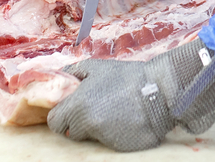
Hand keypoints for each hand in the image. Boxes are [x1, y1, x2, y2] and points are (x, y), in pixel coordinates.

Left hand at [47, 38, 214, 151]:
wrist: (159, 90)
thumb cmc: (127, 76)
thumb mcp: (97, 67)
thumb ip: (74, 73)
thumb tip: (61, 77)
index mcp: (78, 105)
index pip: (55, 122)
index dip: (62, 115)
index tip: (72, 110)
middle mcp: (88, 124)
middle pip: (71, 132)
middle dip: (79, 123)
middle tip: (96, 109)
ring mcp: (104, 137)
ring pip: (90, 138)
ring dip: (96, 128)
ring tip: (114, 113)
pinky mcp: (119, 147)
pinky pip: (108, 143)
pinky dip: (114, 134)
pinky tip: (125, 121)